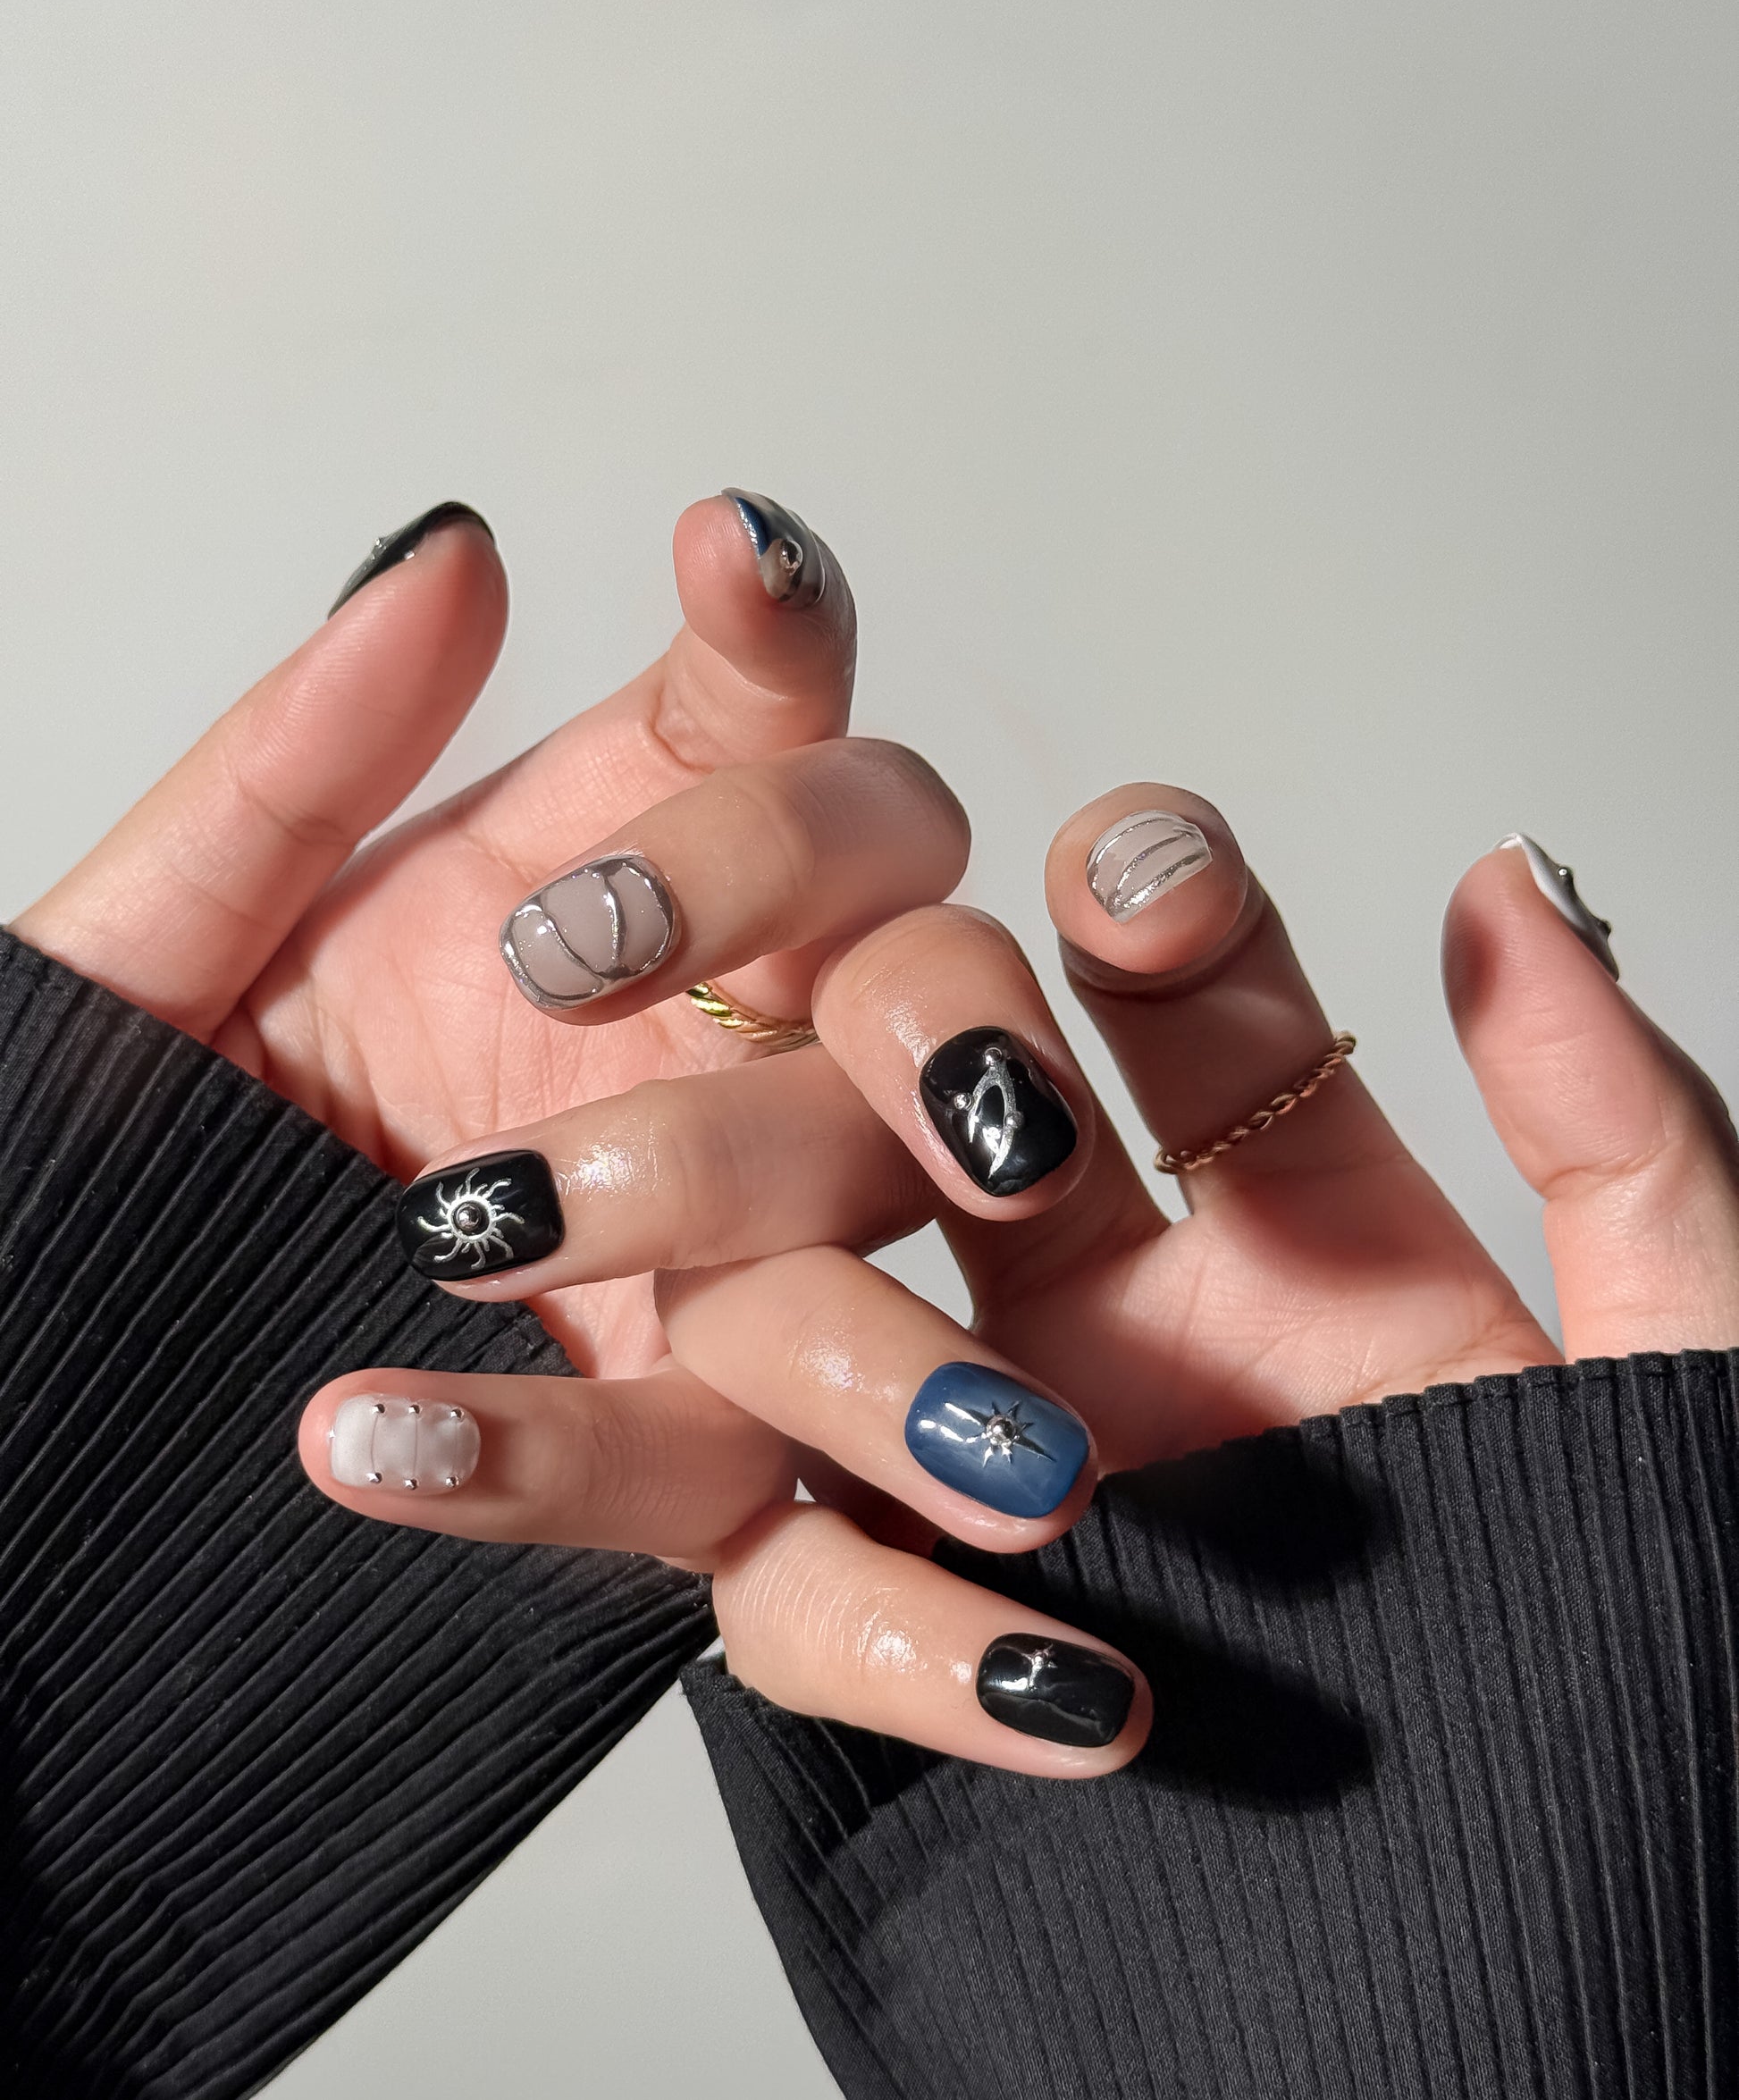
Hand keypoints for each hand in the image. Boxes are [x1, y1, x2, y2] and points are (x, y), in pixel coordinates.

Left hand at [12, 493, 965, 1379]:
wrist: (43, 1427)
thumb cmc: (104, 1175)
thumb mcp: (157, 959)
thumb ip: (295, 766)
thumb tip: (446, 558)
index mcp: (593, 892)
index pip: (763, 729)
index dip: (781, 634)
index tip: (730, 554)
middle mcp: (711, 1051)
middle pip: (910, 927)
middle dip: (794, 899)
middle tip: (576, 952)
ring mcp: (729, 1255)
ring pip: (880, 1186)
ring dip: (724, 1183)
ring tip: (468, 1225)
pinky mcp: (692, 1455)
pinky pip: (727, 1462)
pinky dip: (579, 1456)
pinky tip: (374, 1429)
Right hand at [323, 780, 1737, 1779]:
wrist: (1581, 1962)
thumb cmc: (1647, 1648)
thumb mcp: (1676, 1356)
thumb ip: (1614, 1132)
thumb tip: (1505, 883)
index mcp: (1289, 1227)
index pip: (1187, 1007)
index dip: (1158, 920)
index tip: (1133, 876)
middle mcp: (1103, 1304)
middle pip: (940, 1108)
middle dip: (866, 1042)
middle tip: (824, 990)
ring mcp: (978, 1437)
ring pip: (774, 1299)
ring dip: (633, 1235)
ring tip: (496, 1180)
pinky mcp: (884, 1606)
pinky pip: (728, 1555)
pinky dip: (543, 1491)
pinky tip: (396, 1442)